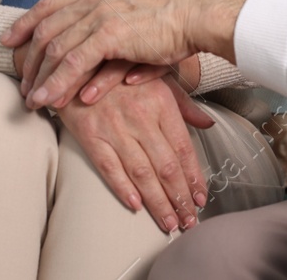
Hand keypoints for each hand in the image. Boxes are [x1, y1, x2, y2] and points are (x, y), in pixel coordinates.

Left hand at [1, 0, 251, 109]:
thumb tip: (97, 65)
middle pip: (46, 29)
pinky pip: (75, 62)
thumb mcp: (132, 15)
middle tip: (22, 85)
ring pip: (56, 49)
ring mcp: (100, 15)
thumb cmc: (172, 19)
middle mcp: (93, 0)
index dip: (25, 23)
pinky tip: (51, 100)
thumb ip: (109, 31)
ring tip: (32, 101)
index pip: (49, 5)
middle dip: (30, 61)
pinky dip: (59, 83)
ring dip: (41, 78)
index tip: (9, 41)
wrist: (196, 13)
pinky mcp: (111, 34)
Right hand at [54, 76, 215, 232]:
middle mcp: (140, 117)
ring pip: (141, 172)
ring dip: (157, 202)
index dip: (194, 177)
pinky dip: (123, 188)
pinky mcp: (91, 135)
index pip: (183, 148)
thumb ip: (184, 104)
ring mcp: (114, 127)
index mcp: (161, 103)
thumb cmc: (123, 73)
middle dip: (179, 198)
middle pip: (166, 166)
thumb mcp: (158, 79)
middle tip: (189, 220)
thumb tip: (208, 124)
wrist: (78, 65)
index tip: (200, 198)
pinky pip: (109, 167)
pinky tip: (136, 206)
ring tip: (168, 222)